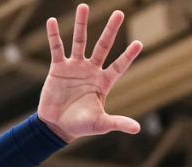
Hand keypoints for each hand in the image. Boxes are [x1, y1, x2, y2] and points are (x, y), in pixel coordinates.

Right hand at [37, 4, 143, 141]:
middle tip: (119, 13)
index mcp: (103, 82)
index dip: (128, 56)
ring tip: (83, 6)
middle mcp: (91, 70)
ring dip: (81, 25)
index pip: (119, 65)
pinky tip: (52, 21)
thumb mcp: (100, 124)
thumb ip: (117, 123)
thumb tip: (137, 129)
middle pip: (103, 46)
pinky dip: (54, 36)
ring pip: (80, 41)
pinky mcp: (58, 68)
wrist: (56, 126)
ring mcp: (74, 67)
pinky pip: (57, 48)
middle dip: (110, 30)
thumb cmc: (81, 126)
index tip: (139, 43)